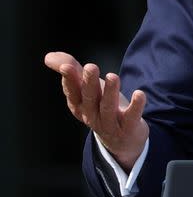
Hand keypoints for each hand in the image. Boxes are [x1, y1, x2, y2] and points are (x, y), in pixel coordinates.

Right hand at [44, 51, 148, 171]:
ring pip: (108, 108)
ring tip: (112, 76)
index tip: (67, 66)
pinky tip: (139, 94)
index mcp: (80, 106)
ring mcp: (110, 123)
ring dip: (110, 92)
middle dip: (89, 83)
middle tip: (90, 67)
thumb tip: (48, 56)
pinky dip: (136, 106)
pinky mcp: (128, 128)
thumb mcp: (86, 89)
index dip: (69, 80)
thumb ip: (71, 71)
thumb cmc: (101, 107)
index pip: (72, 92)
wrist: (121, 140)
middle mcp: (92, 115)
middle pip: (90, 99)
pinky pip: (131, 117)